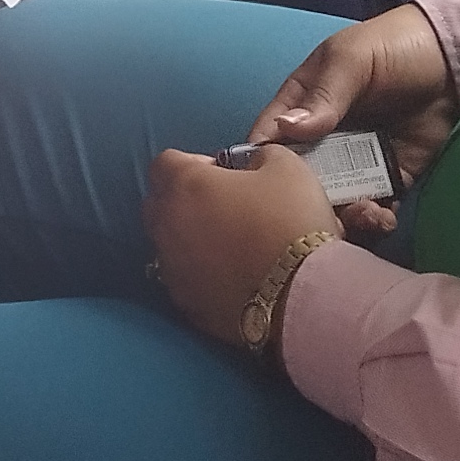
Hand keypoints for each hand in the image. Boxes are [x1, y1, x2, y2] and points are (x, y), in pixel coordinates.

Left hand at [146, 143, 338, 350]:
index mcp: (185, 185)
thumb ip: (257, 155)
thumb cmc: (291, 222)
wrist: (301, 296)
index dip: (193, 162)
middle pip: (158, 203)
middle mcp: (167, 226)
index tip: (222, 172)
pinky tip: (231, 276)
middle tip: (222, 205)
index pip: (165, 162)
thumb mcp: (285, 166)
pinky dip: (199, 273)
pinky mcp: (186, 305)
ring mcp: (172, 269)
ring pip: (167, 244)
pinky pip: (183, 279)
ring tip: (228, 244)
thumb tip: (249, 166)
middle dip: (183, 198)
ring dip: (189, 237)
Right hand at [249, 2, 459, 237]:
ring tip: (366, 214)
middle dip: (308, 204)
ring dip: (346, 216)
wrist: (453, 59)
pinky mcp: (391, 177)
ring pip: (337, 200)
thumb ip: (322, 96)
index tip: (266, 194)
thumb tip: (285, 129)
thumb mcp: (351, 61)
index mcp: (302, 106)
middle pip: (301, 182)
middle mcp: (323, 139)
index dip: (262, 167)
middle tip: (324, 215)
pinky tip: (386, 217)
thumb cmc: (392, 48)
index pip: (270, 139)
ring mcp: (358, 161)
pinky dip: (377, 219)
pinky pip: (376, 206)